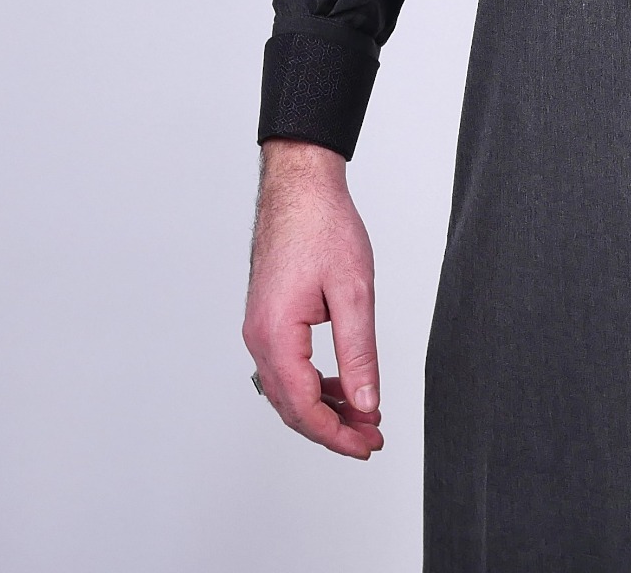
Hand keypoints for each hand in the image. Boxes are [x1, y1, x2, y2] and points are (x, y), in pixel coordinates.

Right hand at [242, 140, 383, 459]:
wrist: (301, 187)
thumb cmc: (324, 227)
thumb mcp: (354, 292)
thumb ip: (359, 353)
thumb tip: (365, 403)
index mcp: (275, 335)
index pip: (304, 407)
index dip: (337, 434)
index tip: (369, 444)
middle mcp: (259, 337)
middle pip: (291, 406)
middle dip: (333, 428)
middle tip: (371, 439)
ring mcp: (259, 328)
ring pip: (288, 389)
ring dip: (324, 407)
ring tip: (363, 416)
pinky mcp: (268, 318)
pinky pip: (287, 366)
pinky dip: (314, 383)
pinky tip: (342, 384)